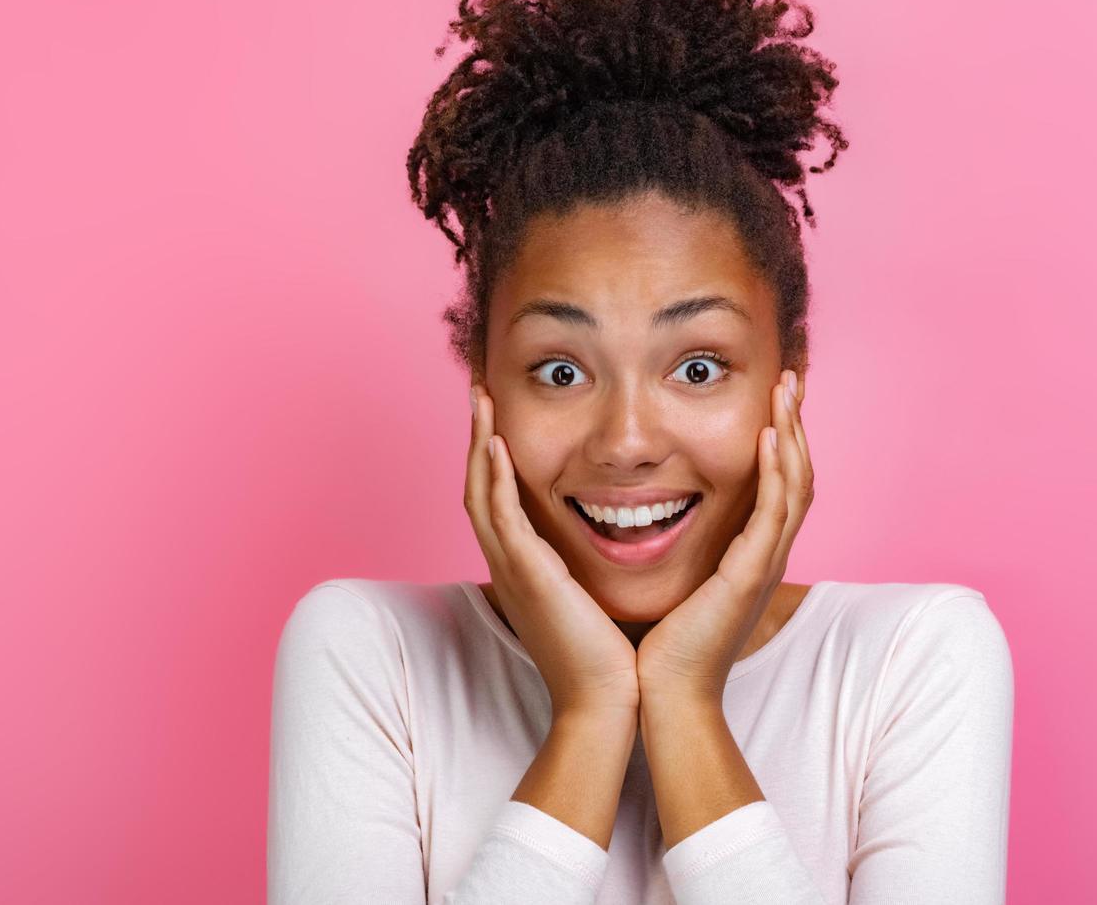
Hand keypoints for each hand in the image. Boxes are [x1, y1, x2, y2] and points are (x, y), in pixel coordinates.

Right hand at [466, 383, 641, 719]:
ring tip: (481, 399)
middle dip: (477, 437)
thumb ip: (589, 568)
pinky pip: (502, 517)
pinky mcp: (529, 576)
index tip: (500, 416)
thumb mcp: (593, 599)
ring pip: (481, 492)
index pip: (497, 498)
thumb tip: (619, 540)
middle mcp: (509, 564)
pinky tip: (501, 445)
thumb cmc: (608, 658)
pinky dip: (497, 478)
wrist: (606, 703)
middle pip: (478, 486)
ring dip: (480, 443)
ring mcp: (513, 569)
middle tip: (479, 391)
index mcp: (523, 567)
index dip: (494, 455)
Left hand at [635, 369, 813, 707]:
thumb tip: (654, 518)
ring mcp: (763, 564)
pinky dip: (775, 472)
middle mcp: (766, 554)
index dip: (780, 439)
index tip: (771, 398)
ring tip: (787, 391)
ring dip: (793, 434)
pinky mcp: (750, 575)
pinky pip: (773, 513)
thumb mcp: (676, 580)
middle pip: (798, 475)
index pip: (777, 483)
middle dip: (795, 424)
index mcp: (750, 554)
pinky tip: (768, 437)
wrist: (663, 695)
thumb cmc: (662, 645)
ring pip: (795, 485)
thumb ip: (679, 548)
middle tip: (791, 378)